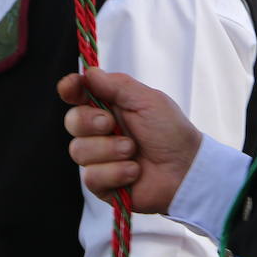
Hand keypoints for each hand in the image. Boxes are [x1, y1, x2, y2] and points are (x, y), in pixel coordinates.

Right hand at [58, 67, 201, 213]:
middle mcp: (100, 131)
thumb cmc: (170, 131)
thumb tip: (89, 72)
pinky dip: (115, 172)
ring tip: (133, 151)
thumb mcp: (148, 100)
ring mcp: (100, 158)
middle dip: (90, 122)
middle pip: (72, 121)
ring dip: (109, 150)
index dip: (70, 89)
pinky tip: (134, 172)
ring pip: (79, 150)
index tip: (71, 87)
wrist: (186, 169)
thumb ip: (117, 85)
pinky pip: (91, 177)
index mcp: (109, 107)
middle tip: (111, 124)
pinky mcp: (103, 183)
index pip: (78, 95)